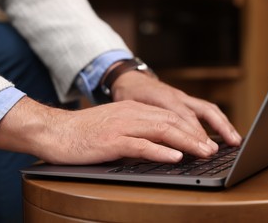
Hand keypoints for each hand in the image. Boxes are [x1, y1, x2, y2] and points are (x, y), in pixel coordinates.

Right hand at [0, 96, 217, 164]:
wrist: (55, 131)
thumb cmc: (84, 131)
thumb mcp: (115, 125)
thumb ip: (137, 130)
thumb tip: (159, 143)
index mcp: (134, 110)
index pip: (169, 117)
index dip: (190, 129)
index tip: (205, 141)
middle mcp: (132, 114)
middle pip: (171, 122)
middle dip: (195, 136)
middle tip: (212, 149)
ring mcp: (122, 126)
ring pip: (162, 131)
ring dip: (185, 143)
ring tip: (202, 152)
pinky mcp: (112, 141)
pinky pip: (141, 145)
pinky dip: (160, 151)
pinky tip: (174, 157)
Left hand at [111, 71, 241, 146]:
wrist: (131, 79)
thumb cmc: (130, 95)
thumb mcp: (130, 108)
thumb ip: (143, 122)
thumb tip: (152, 144)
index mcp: (163, 98)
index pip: (184, 116)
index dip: (195, 132)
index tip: (205, 148)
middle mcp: (178, 96)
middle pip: (203, 110)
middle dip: (219, 127)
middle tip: (231, 145)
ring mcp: (183, 97)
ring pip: (208, 109)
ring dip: (224, 124)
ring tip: (235, 140)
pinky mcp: (186, 100)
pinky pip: (206, 109)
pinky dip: (218, 121)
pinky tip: (225, 132)